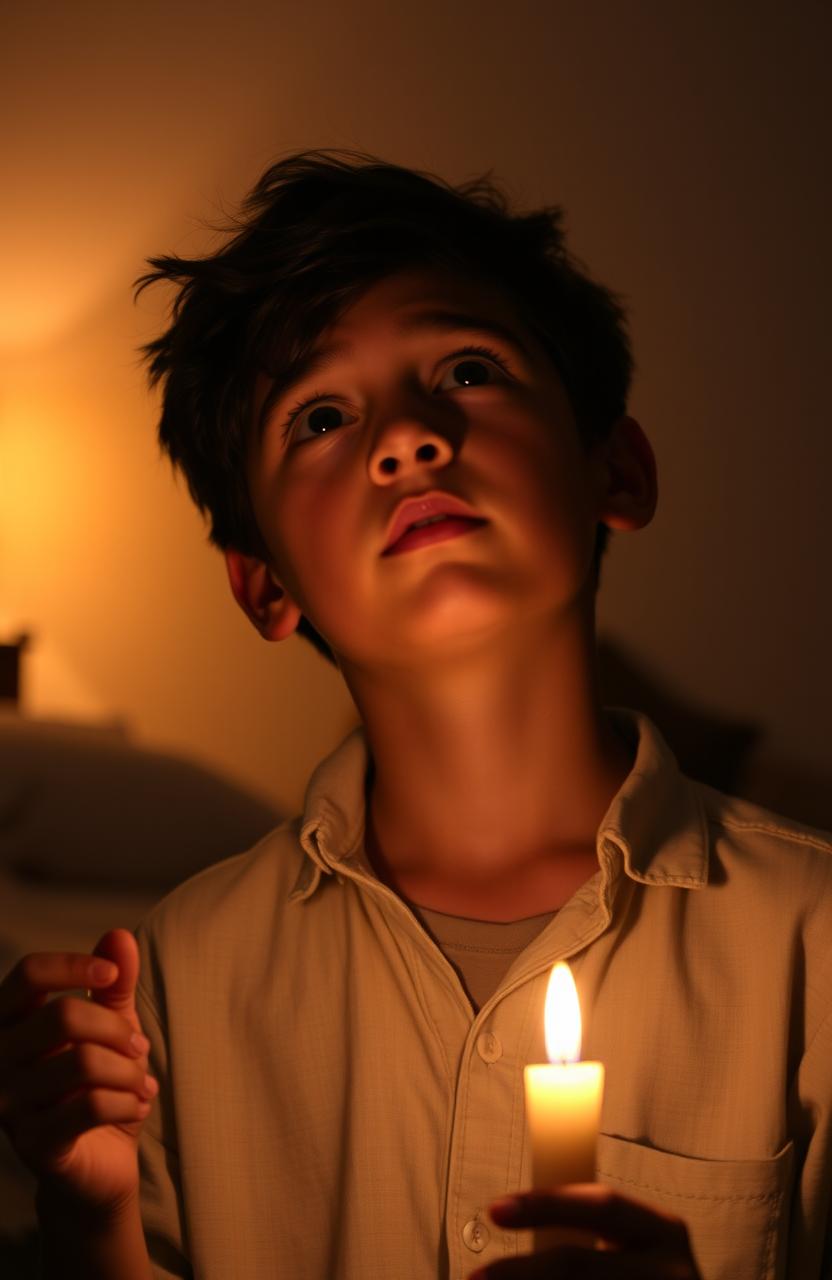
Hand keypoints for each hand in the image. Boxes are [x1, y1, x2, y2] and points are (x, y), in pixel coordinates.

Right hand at [0, 928, 155, 1215]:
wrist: (99, 1161)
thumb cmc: (98, 1082)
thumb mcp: (111, 1026)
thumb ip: (113, 985)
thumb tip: (118, 935)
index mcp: (10, 1022)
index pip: (28, 974)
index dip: (72, 964)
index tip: (113, 973)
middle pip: (63, 1017)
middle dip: (117, 1029)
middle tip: (140, 1047)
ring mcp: (9, 1104)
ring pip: (82, 1063)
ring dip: (130, 1071)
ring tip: (143, 1082)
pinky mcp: (33, 1144)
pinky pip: (90, 1107)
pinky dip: (128, 1102)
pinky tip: (137, 1106)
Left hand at [468, 1183, 701, 1277]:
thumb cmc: (641, 1279)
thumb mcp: (630, 1252)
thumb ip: (586, 1245)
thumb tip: (508, 1223)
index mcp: (664, 1231)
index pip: (600, 1205)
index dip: (546, 1205)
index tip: (495, 1210)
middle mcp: (671, 1273)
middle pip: (580, 1264)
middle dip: (521, 1272)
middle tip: (475, 1276)